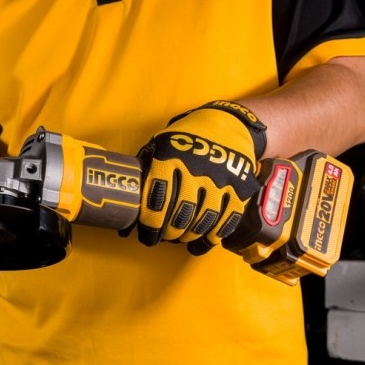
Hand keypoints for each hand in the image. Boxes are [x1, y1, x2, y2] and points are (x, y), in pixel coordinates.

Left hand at [135, 101, 266, 254]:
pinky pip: (228, 218)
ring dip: (190, 235)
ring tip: (182, 238)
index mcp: (169, 157)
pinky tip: (204, 241)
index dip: (150, 225)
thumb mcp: (158, 147)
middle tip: (164, 238)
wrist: (227, 123)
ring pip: (204, 219)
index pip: (156, 199)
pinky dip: (214, 235)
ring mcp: (220, 178)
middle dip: (170, 233)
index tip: (147, 237)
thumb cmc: (183, 140)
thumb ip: (142, 178)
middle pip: (181, 213)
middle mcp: (195, 168)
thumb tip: (124, 219)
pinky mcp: (240, 186)